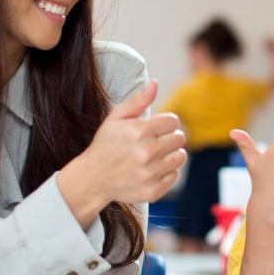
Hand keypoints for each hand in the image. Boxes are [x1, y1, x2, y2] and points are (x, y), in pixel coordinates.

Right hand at [59, 80, 186, 223]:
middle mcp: (146, 152)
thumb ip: (137, 101)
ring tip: (156, 155)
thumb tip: (155, 84)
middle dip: (169, 138)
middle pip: (180, 138)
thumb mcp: (115, 118)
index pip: (173, 121)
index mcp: (139, 131)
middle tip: (155, 142)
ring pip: (181, 157)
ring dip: (171, 154)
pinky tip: (152, 170)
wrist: (92, 178)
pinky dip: (166, 172)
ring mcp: (150, 173)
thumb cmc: (105, 145)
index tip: (155, 128)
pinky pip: (174, 175)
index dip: (165, 123)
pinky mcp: (153, 190)